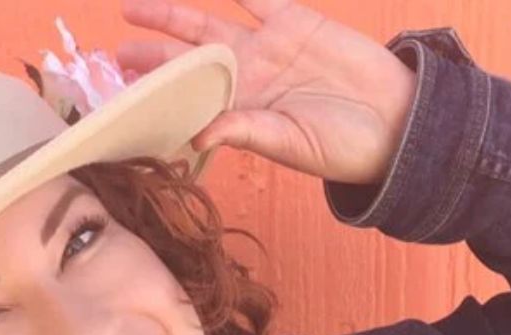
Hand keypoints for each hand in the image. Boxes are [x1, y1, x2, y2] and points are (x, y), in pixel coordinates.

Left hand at [118, 0, 419, 185]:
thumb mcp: (289, 143)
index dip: (156, 99)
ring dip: (174, 17)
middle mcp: (245, 80)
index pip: (187, 104)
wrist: (394, 119)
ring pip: (208, 26)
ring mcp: (266, 48)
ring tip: (137, 8)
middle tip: (116, 51)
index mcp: (238, 114)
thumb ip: (245, 132)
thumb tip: (198, 136)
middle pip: (186, 63)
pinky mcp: (293, 21)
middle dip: (152, 57)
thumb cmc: (340, 146)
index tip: (121, 97)